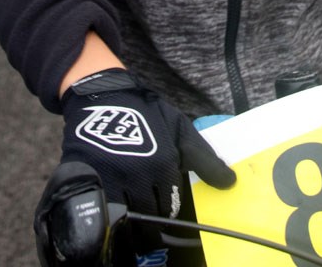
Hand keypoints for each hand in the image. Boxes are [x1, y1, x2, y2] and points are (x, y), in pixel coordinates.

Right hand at [60, 68, 235, 215]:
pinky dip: (112, 218)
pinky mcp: (91, 182)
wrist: (103, 98)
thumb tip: (230, 182)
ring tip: (136, 218)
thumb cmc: (147, 114)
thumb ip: (205, 158)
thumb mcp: (180, 129)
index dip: (171, 208)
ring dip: (134, 224)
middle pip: (150, 218)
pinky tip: (115, 213)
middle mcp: (139, 176)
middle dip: (154, 221)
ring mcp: (112, 181)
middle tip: (152, 217)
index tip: (167, 204)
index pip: (172, 206)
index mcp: (163, 164)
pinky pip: (104, 214)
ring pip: (128, 220)